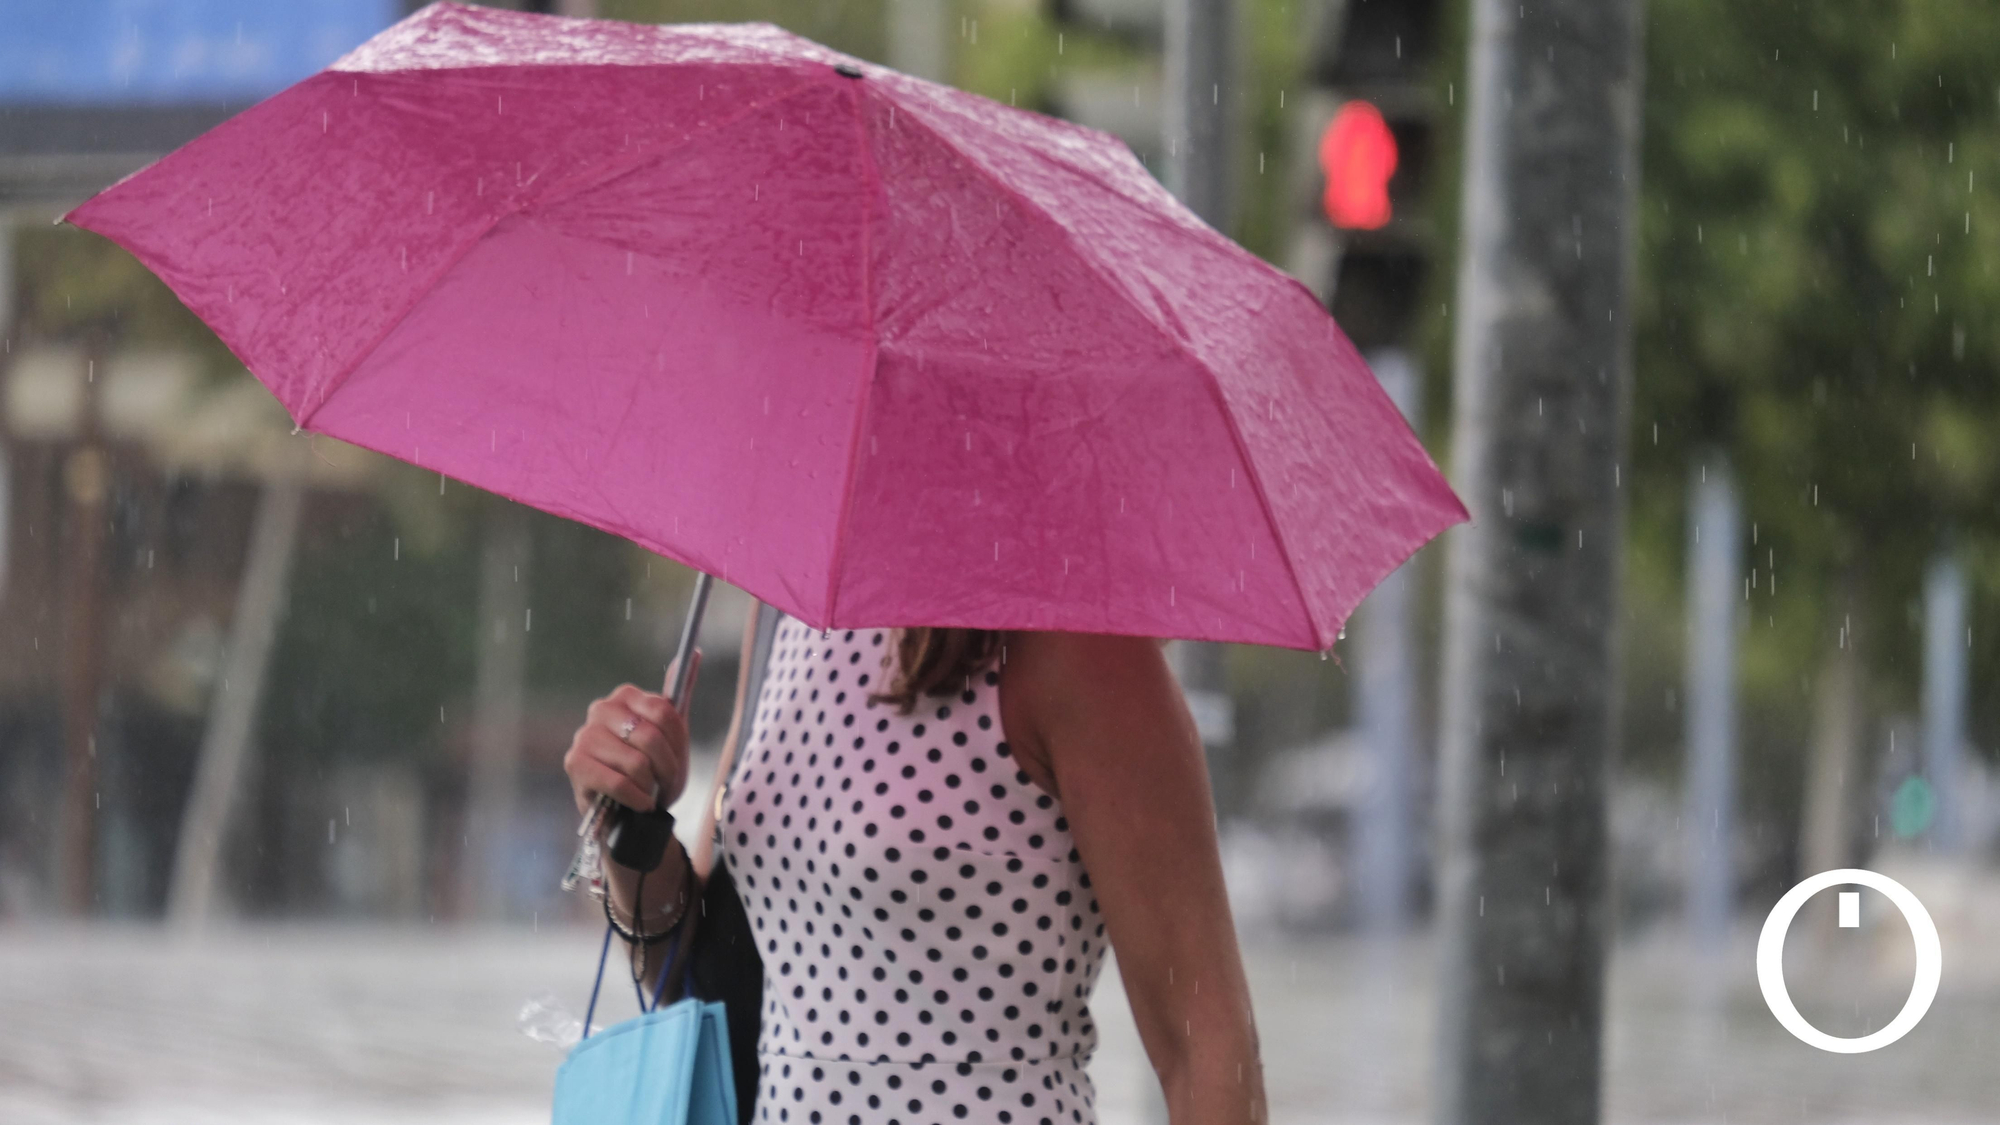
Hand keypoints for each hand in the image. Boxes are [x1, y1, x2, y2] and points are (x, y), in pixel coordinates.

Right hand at [563, 651, 701, 818]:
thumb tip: (695, 654)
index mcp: (625, 695)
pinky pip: (619, 783)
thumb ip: (679, 695)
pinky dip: (636, 798)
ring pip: (637, 763)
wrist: (627, 811)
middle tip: (664, 782)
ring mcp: (584, 735)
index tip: (677, 760)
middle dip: (666, 768)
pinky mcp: (575, 763)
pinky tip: (638, 803)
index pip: (664, 712)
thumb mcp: (671, 734)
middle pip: (651, 737)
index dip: (677, 744)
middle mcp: (601, 709)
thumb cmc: (650, 771)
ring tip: (648, 792)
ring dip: (650, 786)